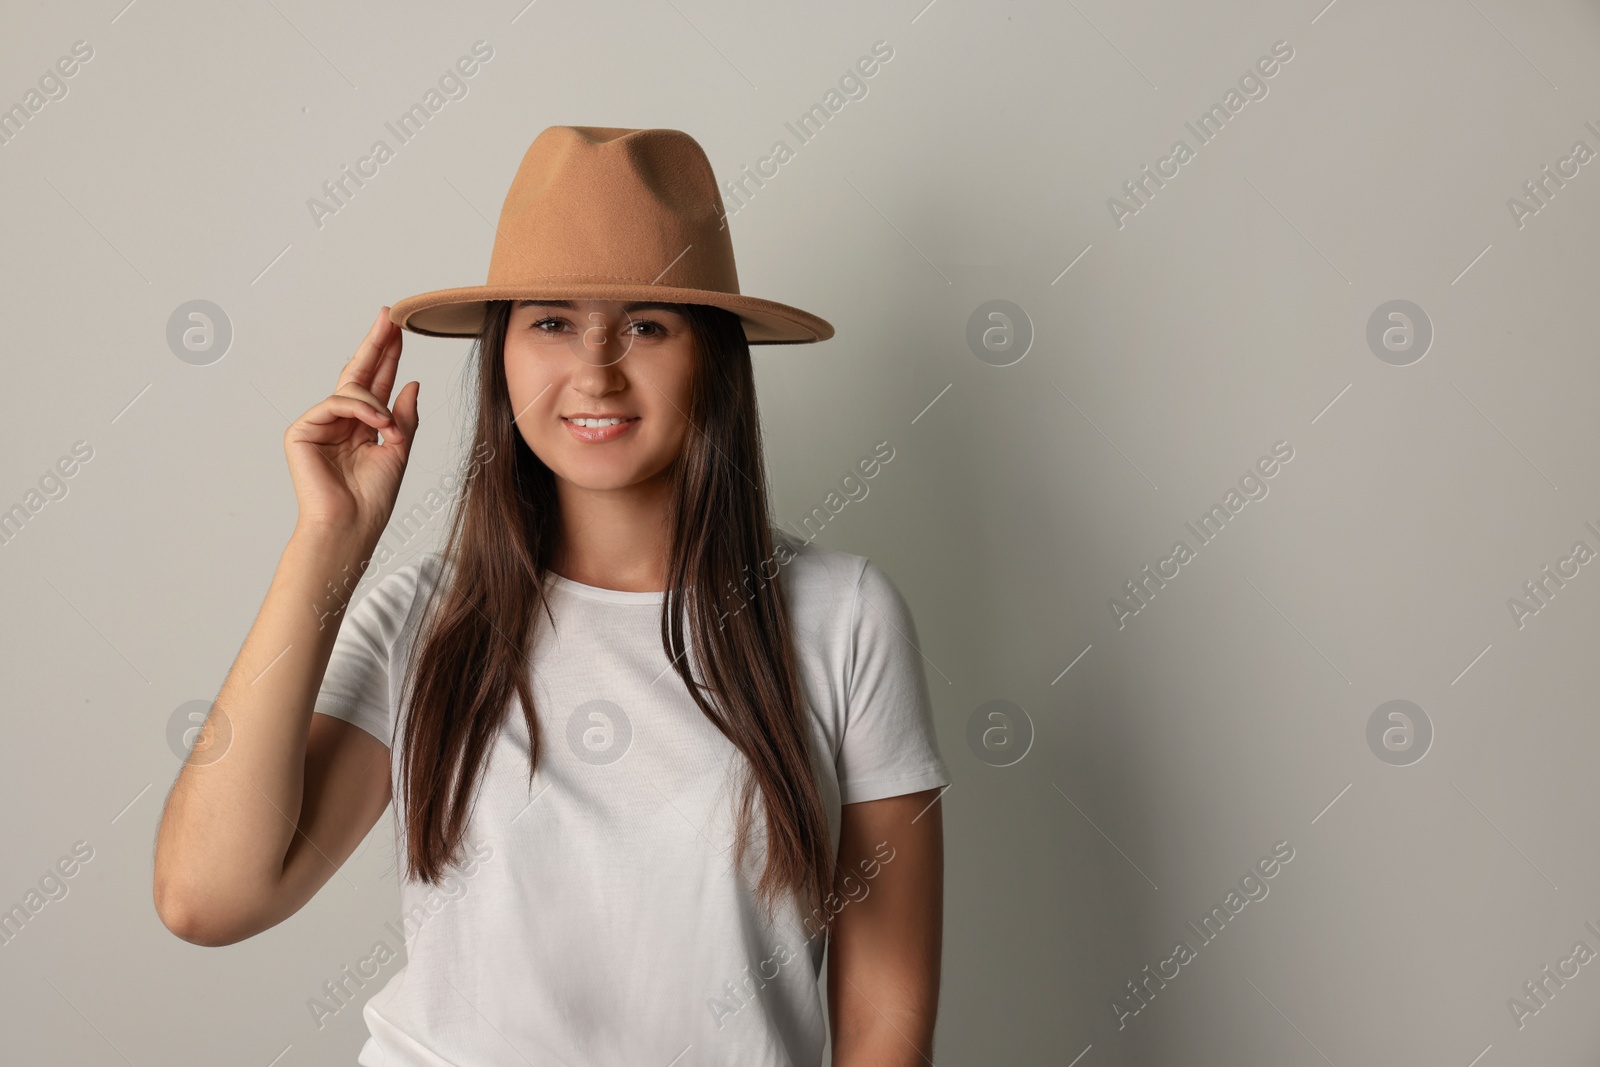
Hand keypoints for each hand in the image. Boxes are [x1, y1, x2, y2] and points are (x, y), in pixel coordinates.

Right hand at [284, 306, 418, 543]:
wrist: (351, 525)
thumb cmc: (373, 497)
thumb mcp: (399, 449)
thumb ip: (404, 415)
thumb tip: (411, 381)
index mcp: (362, 426)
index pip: (376, 383)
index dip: (388, 356)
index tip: (399, 330)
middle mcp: (340, 421)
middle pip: (358, 373)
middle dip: (375, 344)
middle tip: (388, 316)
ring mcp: (319, 424)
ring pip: (350, 389)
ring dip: (378, 403)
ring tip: (390, 427)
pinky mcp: (301, 430)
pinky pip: (335, 402)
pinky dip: (361, 408)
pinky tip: (378, 423)